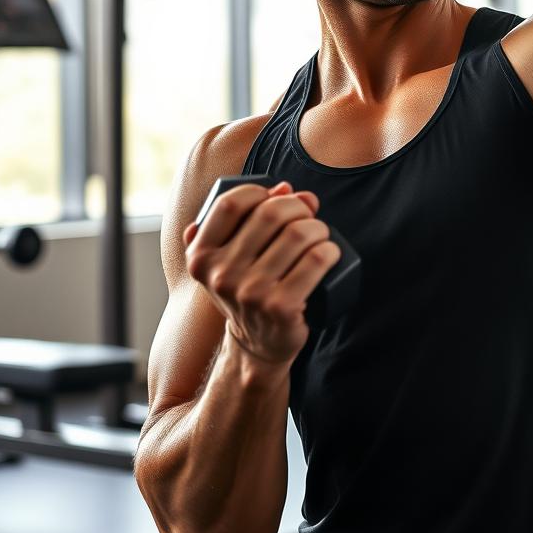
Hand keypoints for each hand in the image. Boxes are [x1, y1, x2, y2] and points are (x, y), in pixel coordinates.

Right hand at [183, 181, 340, 366]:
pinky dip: (331, 249)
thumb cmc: (248, 290)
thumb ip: (242, 219)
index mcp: (202, 257)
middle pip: (271, 213)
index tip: (276, 199)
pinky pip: (317, 260)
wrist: (258, 345)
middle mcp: (222, 275)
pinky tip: (331, 253)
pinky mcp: (281, 308)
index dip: (260, 192)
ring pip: (298, 233)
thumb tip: (286, 187)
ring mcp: (251, 293)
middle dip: (298, 207)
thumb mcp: (230, 258)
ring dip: (318, 227)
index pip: (231, 204)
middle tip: (307, 218)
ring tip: (320, 236)